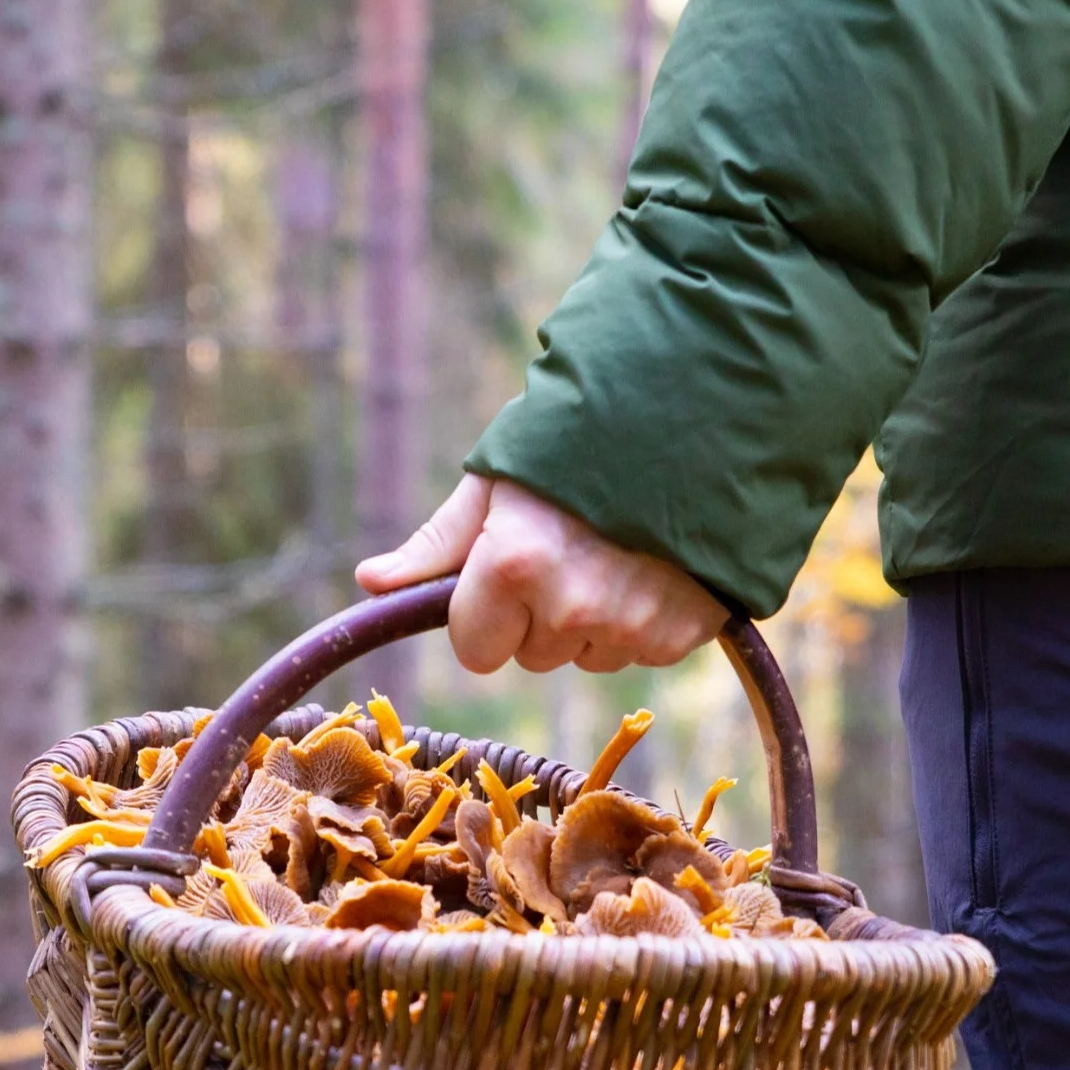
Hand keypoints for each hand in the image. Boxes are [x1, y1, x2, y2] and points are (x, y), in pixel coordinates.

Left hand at [356, 474, 729, 674]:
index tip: (510, 573)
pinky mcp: (684, 634)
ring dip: (595, 619)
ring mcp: (633, 626)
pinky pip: (641, 650)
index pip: (476, 650)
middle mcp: (572, 606)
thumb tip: (370, 583)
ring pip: (589, 655)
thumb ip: (438, 543)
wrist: (699, 414)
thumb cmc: (580, 440)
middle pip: (534, 655)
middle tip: (574, 546)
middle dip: (542, 613)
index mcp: (514, 566)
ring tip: (619, 550)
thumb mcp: (498, 482)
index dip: (485, 614)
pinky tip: (656, 565)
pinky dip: (645, 618)